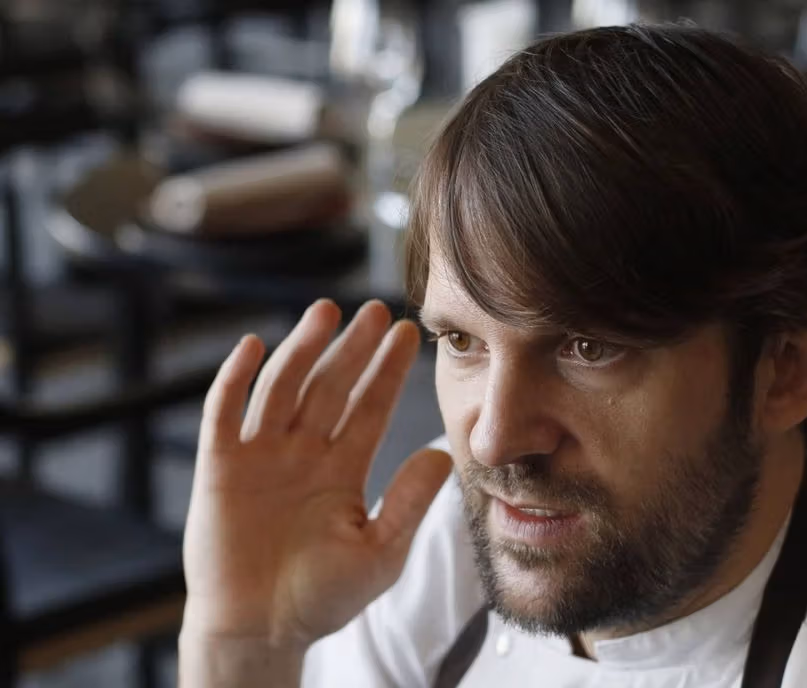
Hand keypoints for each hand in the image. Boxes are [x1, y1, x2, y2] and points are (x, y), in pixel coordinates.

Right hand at [182, 299, 451, 649]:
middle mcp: (303, 453)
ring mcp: (261, 456)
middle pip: (330, 387)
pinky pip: (224, 414)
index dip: (387, 372)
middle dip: (352, 349)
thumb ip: (408, 503)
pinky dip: (234, 379)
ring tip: (326, 311)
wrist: (260, 631)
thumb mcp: (379, 552)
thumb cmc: (321, 598)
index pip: (369, 408)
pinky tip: (253, 346)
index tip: (409, 335)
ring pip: (283, 388)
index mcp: (342, 469)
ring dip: (301, 348)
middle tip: (377, 310)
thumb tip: (443, 456)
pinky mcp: (220, 467)